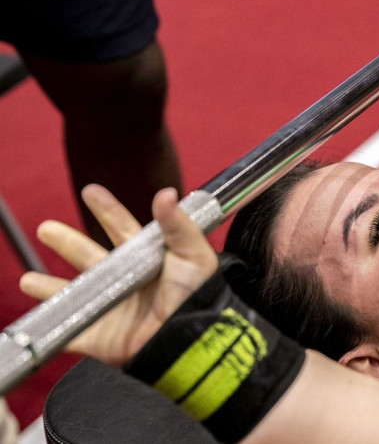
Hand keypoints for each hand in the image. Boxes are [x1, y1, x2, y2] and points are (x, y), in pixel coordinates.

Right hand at [19, 185, 218, 365]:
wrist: (189, 340)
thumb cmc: (197, 296)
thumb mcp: (193, 254)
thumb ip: (177, 224)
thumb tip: (167, 193)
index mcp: (147, 259)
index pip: (122, 228)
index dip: (107, 210)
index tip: (91, 191)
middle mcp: (126, 281)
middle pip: (89, 256)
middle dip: (67, 242)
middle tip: (46, 228)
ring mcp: (111, 308)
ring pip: (74, 292)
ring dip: (49, 286)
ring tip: (27, 280)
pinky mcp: (99, 335)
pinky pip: (69, 330)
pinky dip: (50, 324)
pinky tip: (33, 315)